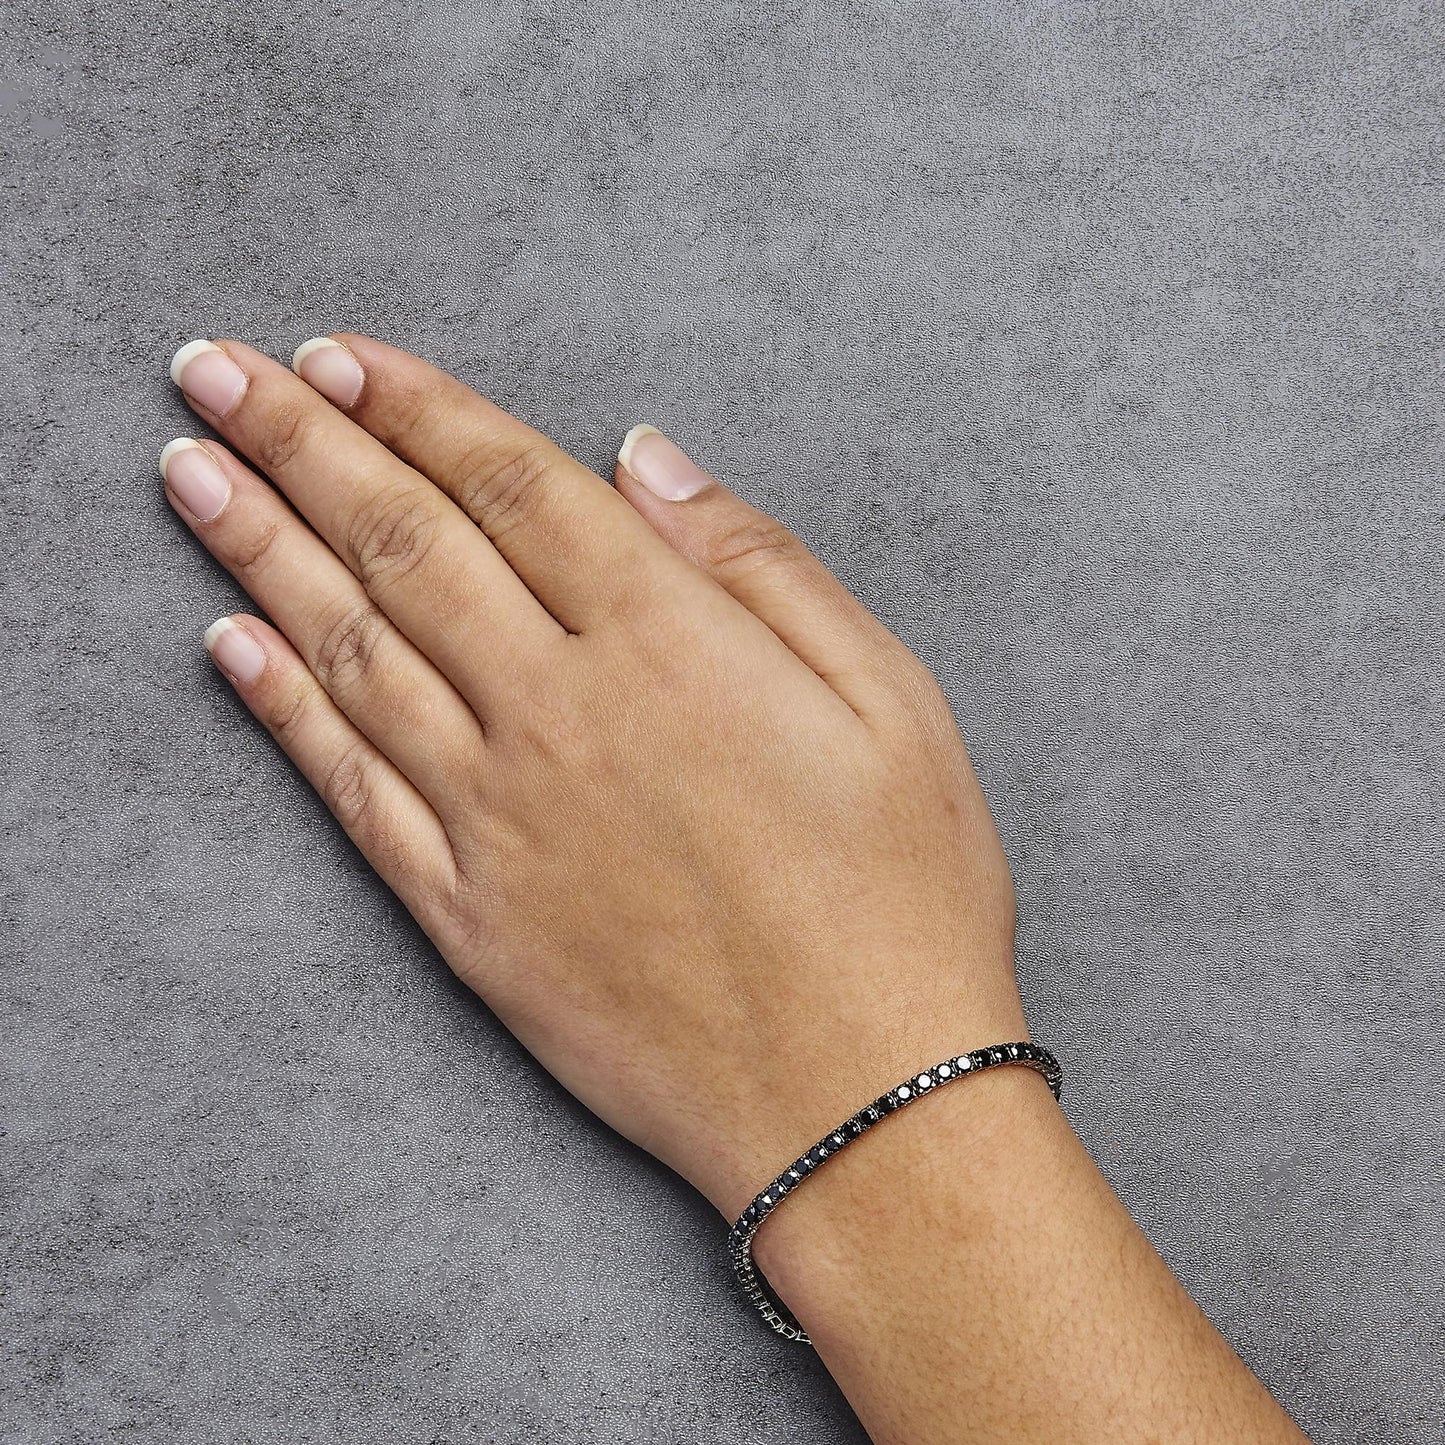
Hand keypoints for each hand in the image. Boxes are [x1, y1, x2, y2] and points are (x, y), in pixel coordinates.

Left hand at [163, 333, 1026, 1218]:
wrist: (860, 1103)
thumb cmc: (902, 899)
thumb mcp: (892, 698)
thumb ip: (759, 564)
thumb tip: (649, 459)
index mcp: (668, 644)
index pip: (512, 486)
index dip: (418, 408)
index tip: (340, 356)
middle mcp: (560, 714)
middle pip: (403, 543)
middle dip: (299, 440)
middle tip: (212, 372)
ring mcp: (498, 820)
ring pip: (351, 651)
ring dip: (256, 551)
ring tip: (189, 473)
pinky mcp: (468, 918)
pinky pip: (352, 793)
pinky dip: (283, 712)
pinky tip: (229, 648)